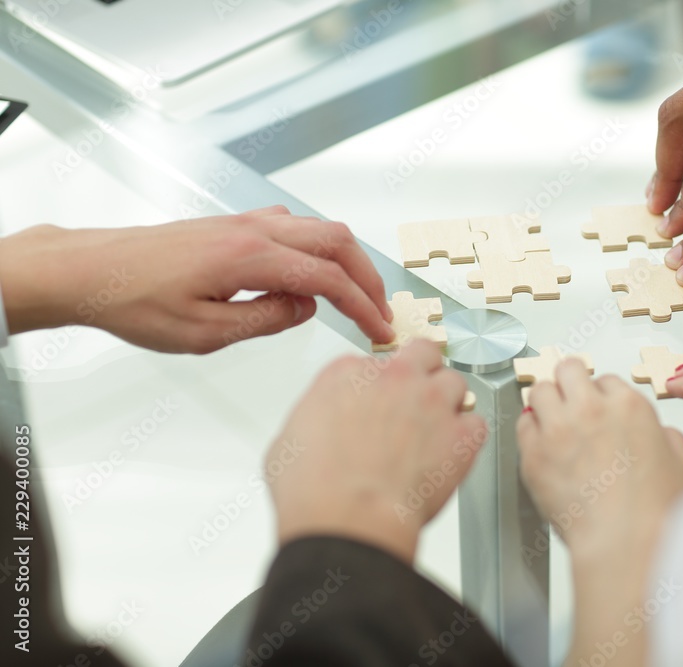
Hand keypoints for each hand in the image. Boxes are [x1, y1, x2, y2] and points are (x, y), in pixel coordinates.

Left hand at [0, 206, 394, 352]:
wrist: (90, 270)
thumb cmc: (134, 301)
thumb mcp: (205, 334)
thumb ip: (266, 320)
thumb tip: (305, 309)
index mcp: (251, 257)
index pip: (329, 279)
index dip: (361, 306)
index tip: (377, 328)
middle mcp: (253, 229)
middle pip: (336, 240)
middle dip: (367, 276)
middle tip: (379, 309)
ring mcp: (243, 221)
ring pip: (317, 227)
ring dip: (344, 259)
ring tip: (353, 295)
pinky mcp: (232, 224)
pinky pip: (292, 227)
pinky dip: (316, 249)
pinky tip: (309, 275)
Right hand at [266, 341, 487, 562]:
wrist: (348, 520)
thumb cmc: (314, 489)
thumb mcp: (289, 439)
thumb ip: (316, 418)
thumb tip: (322, 429)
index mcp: (349, 373)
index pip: (374, 362)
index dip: (378, 386)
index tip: (377, 403)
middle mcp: (394, 377)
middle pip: (423, 355)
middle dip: (422, 373)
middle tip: (416, 401)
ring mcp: (432, 402)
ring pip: (455, 383)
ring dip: (449, 404)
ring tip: (436, 432)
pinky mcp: (461, 434)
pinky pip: (477, 423)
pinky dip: (468, 437)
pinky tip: (454, 454)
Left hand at [518, 361, 682, 666]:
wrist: (624, 543)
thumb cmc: (657, 513)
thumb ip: (668, 441)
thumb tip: (661, 436)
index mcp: (629, 406)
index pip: (607, 379)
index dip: (603, 395)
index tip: (600, 408)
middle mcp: (590, 408)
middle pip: (567, 370)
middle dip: (569, 382)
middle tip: (570, 399)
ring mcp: (558, 429)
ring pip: (538, 390)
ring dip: (545, 401)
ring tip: (551, 419)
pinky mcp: (532, 454)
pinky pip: (521, 425)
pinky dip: (529, 431)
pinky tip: (540, 444)